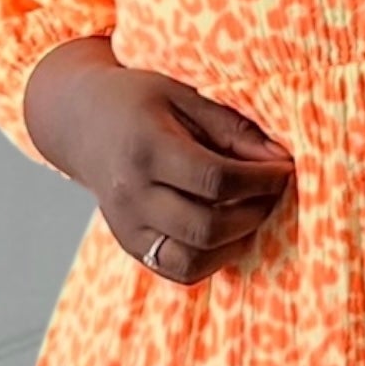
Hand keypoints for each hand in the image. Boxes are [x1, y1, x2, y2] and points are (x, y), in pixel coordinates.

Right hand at [23, 39, 294, 284]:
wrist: (81, 121)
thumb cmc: (138, 102)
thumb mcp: (184, 95)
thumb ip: (232, 129)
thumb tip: (279, 159)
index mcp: (146, 147)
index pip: (215, 179)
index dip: (260, 180)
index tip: (283, 169)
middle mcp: (131, 193)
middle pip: (207, 226)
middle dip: (254, 213)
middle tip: (272, 193)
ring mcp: (127, 226)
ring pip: (193, 259)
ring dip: (236, 242)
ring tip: (252, 213)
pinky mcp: (131, 245)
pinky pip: (179, 270)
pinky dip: (212, 258)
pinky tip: (227, 232)